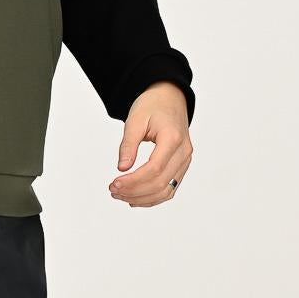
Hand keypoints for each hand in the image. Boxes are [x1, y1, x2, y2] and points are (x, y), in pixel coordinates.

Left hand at [109, 82, 192, 206]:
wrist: (169, 98)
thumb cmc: (153, 106)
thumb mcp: (135, 120)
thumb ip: (128, 145)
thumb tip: (122, 168)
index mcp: (173, 138)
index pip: (154, 169)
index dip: (134, 181)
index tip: (114, 183)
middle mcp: (184, 152)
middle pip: (161, 183)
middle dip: (135, 191)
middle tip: (113, 190)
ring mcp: (185, 160)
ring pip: (167, 190)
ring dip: (143, 198)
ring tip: (121, 196)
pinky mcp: (181, 166)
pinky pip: (170, 188)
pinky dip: (153, 197)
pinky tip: (135, 198)